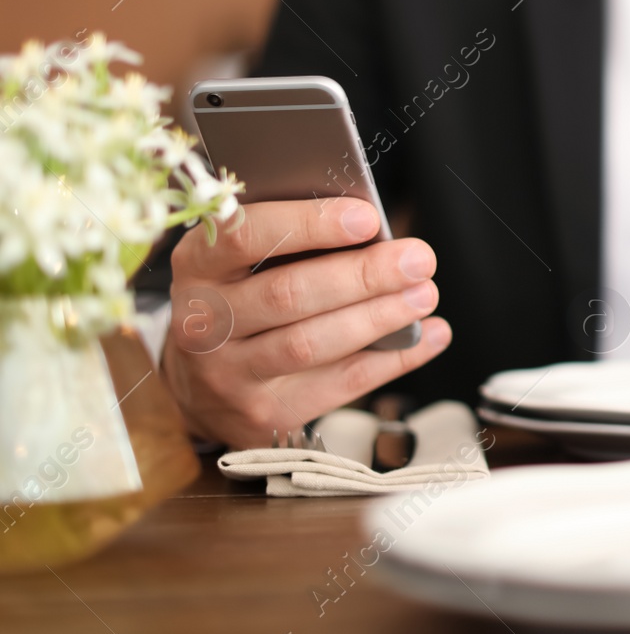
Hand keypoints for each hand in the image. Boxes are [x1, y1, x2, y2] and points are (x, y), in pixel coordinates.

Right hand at [162, 197, 451, 447]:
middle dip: (363, 275)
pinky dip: (392, 360)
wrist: (200, 386)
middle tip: (418, 258)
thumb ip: (292, 241)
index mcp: (197, 266)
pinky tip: (429, 335)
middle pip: (288, 296)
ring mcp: (228, 376)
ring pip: (311, 344)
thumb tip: (372, 230)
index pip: (244, 238)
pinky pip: (338, 385)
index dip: (309, 226)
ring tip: (425, 294)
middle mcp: (202, 323)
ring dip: (379, 317)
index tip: (368, 218)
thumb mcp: (244, 262)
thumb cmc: (243, 299)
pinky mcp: (261, 415)